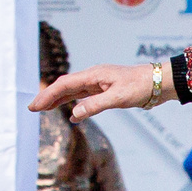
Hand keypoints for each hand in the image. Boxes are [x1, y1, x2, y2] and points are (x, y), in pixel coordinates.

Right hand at [32, 63, 163, 121]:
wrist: (158, 82)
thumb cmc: (140, 86)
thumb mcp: (118, 98)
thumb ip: (95, 105)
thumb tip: (74, 113)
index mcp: (93, 75)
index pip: (64, 85)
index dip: (48, 95)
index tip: (35, 106)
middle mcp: (93, 77)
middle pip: (65, 87)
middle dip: (48, 97)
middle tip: (33, 108)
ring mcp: (99, 83)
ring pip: (74, 91)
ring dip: (59, 100)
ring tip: (45, 109)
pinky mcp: (106, 90)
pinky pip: (85, 96)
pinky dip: (76, 104)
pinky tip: (73, 115)